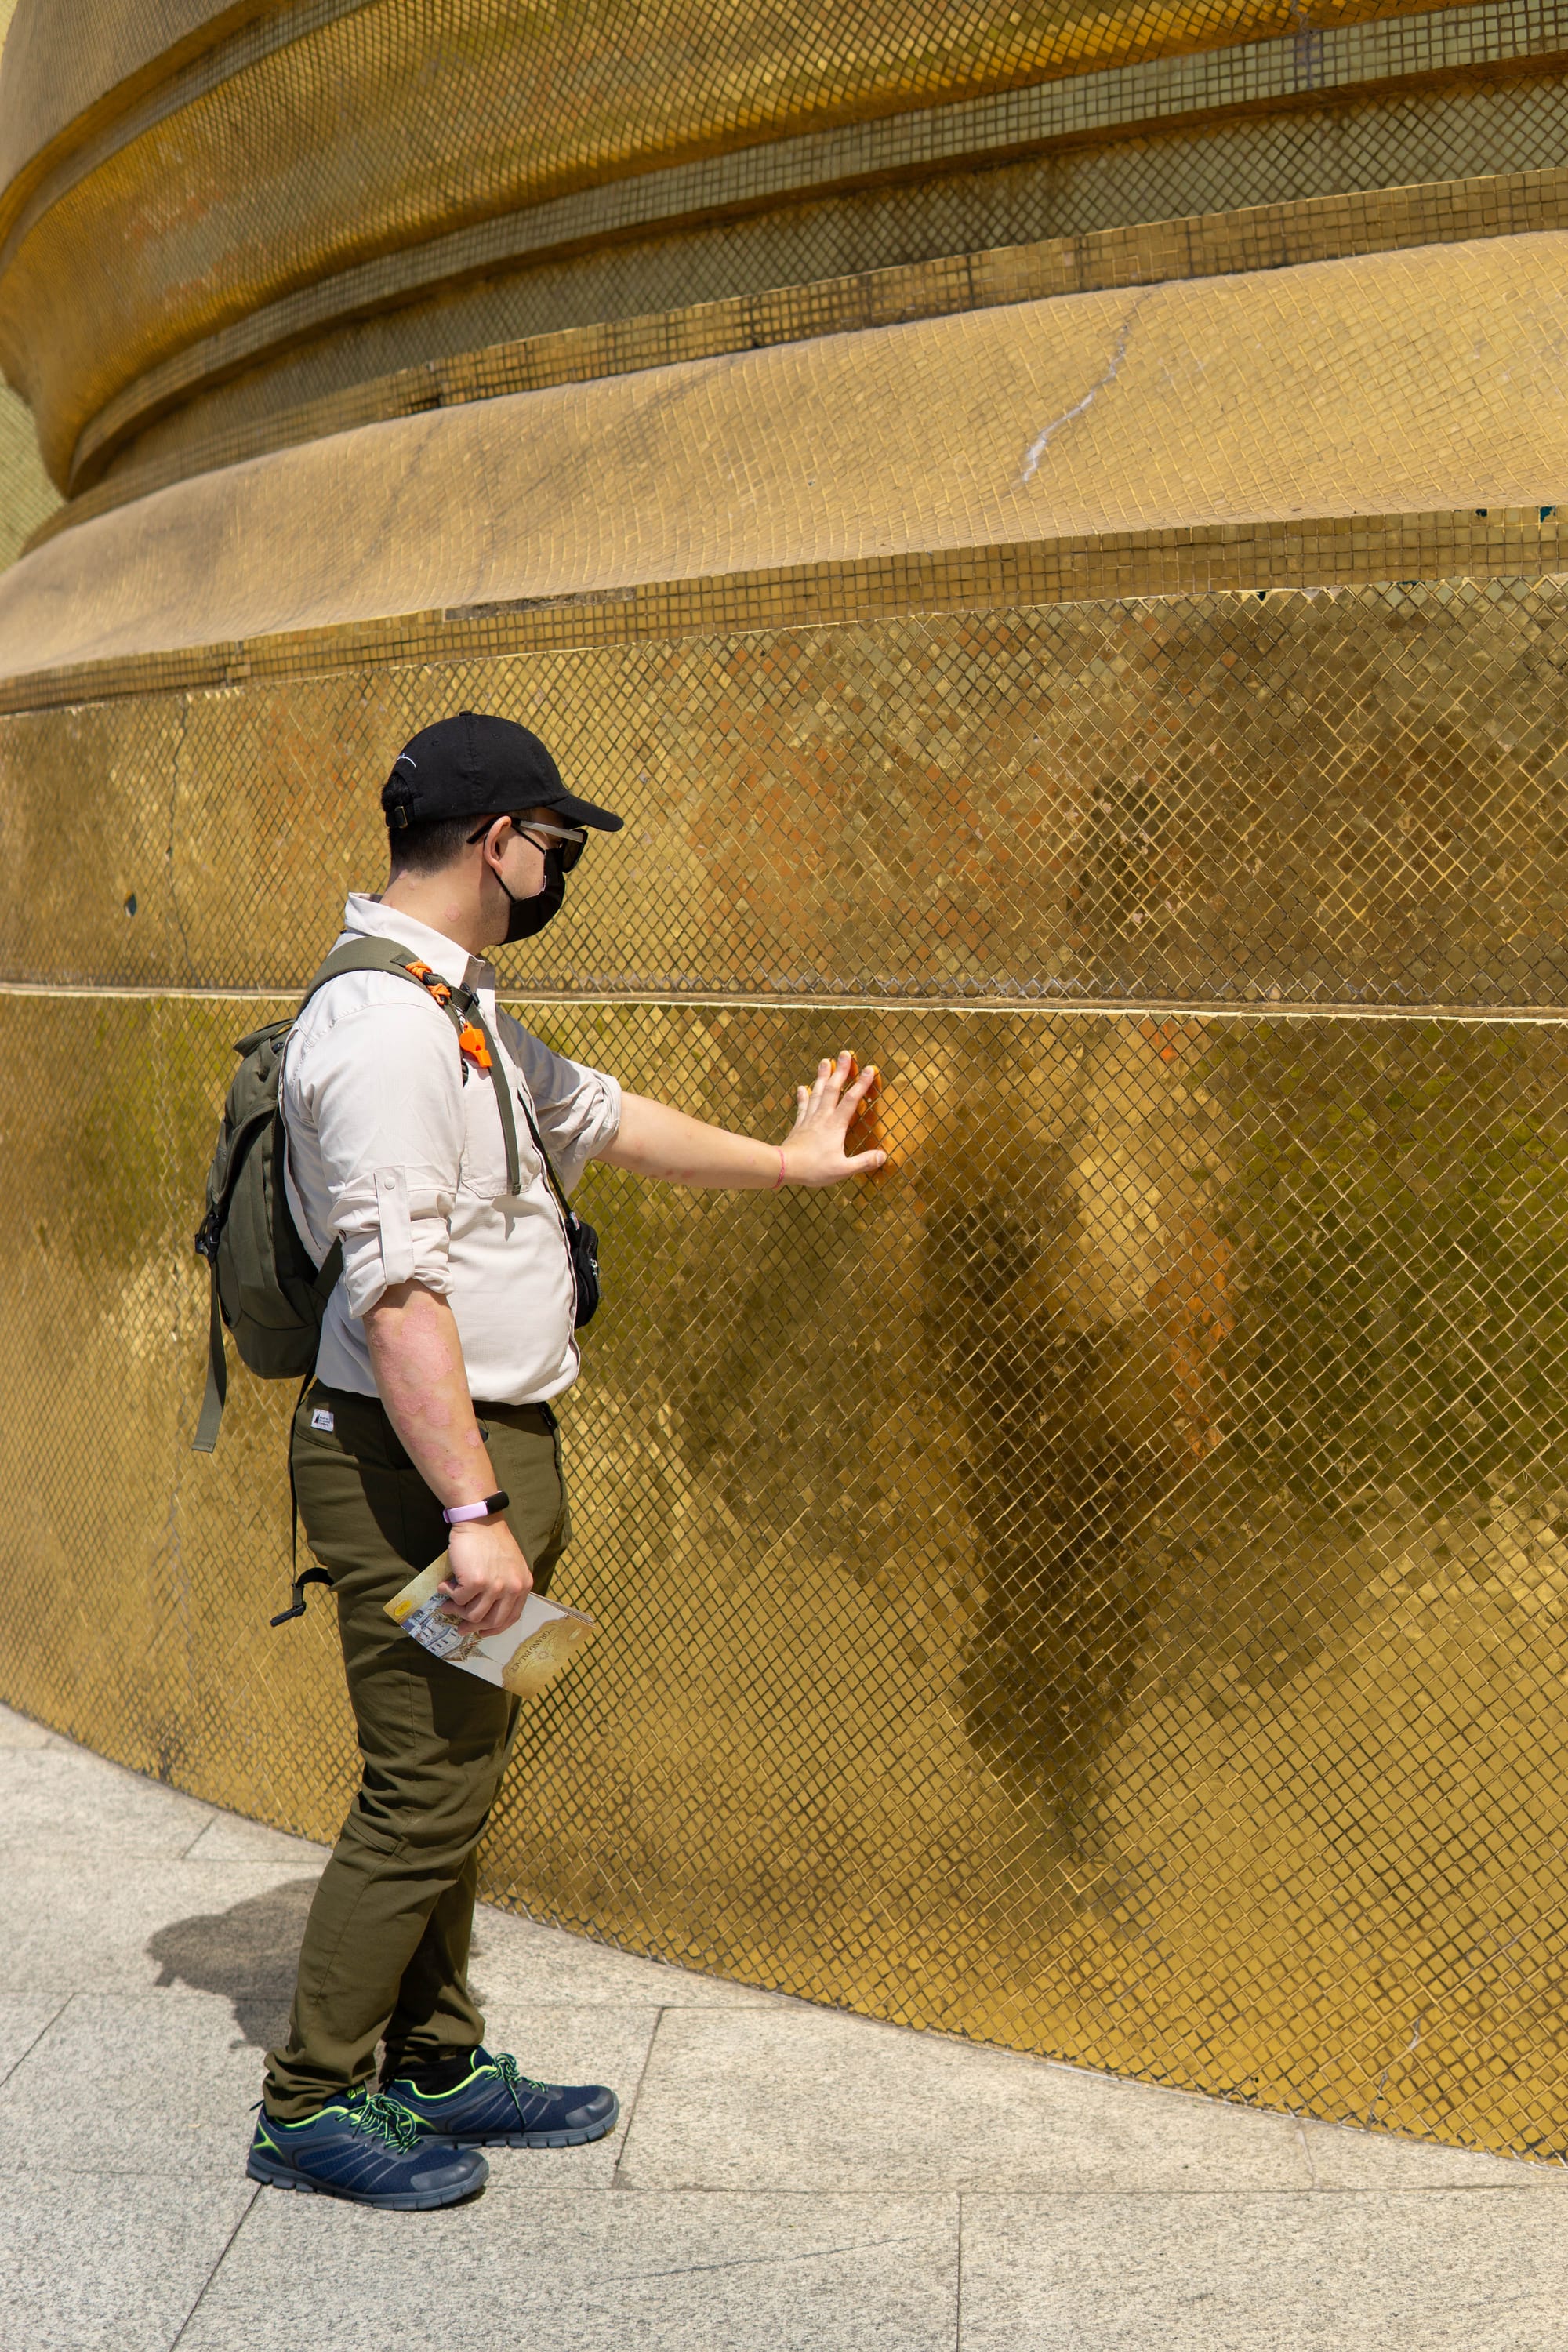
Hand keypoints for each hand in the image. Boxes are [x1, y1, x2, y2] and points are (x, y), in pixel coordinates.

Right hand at [439, 1516, 532, 1636]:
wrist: (479, 1520)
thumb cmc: (491, 1540)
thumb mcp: (509, 1565)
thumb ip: (504, 1586)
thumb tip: (484, 1612)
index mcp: (523, 1585)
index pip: (511, 1617)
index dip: (495, 1628)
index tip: (483, 1632)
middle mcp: (512, 1588)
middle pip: (492, 1621)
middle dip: (473, 1627)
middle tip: (461, 1627)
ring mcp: (495, 1586)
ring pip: (473, 1614)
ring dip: (457, 1611)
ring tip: (447, 1604)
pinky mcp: (476, 1582)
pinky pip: (459, 1599)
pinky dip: (448, 1594)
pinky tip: (444, 1585)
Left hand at [781, 1052, 887, 1186]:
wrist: (784, 1167)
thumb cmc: (814, 1169)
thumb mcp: (843, 1169)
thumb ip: (864, 1161)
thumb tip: (883, 1156)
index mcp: (836, 1126)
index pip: (851, 1100)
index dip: (861, 1084)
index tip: (870, 1069)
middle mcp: (823, 1117)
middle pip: (833, 1089)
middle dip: (840, 1071)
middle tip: (845, 1053)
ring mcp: (809, 1119)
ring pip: (817, 1093)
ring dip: (822, 1077)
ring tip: (825, 1061)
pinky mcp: (799, 1125)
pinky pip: (802, 1106)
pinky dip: (802, 1096)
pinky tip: (801, 1087)